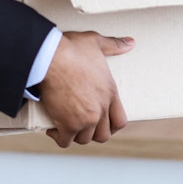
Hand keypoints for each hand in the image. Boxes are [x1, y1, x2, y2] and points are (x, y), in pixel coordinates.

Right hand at [37, 30, 133, 147]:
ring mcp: (85, 119)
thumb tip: (130, 42)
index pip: (120, 121)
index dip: (111, 125)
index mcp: (110, 92)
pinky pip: (65, 141)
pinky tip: (54, 129)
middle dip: (93, 132)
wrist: (51, 57)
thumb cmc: (71, 48)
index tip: (102, 123)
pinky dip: (59, 137)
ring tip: (67, 126)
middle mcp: (101, 109)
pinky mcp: (68, 124)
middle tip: (82, 125)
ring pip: (84, 139)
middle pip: (103, 135)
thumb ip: (114, 45)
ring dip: (76, 134)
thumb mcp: (96, 42)